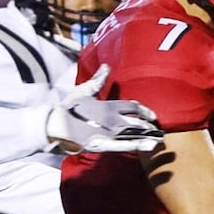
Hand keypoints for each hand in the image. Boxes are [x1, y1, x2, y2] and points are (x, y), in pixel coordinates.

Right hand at [46, 65, 162, 153]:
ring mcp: (108, 132)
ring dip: (148, 137)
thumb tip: (106, 66)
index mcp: (109, 105)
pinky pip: (124, 145)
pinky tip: (148, 146)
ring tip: (158, 140)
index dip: (144, 111)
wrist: (55, 125)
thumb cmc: (67, 108)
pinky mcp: (102, 144)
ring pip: (134, 134)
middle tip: (157, 130)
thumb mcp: (83, 91)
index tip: (152, 116)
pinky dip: (137, 145)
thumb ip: (97, 80)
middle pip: (137, 122)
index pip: (132, 106)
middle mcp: (112, 118)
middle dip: (148, 126)